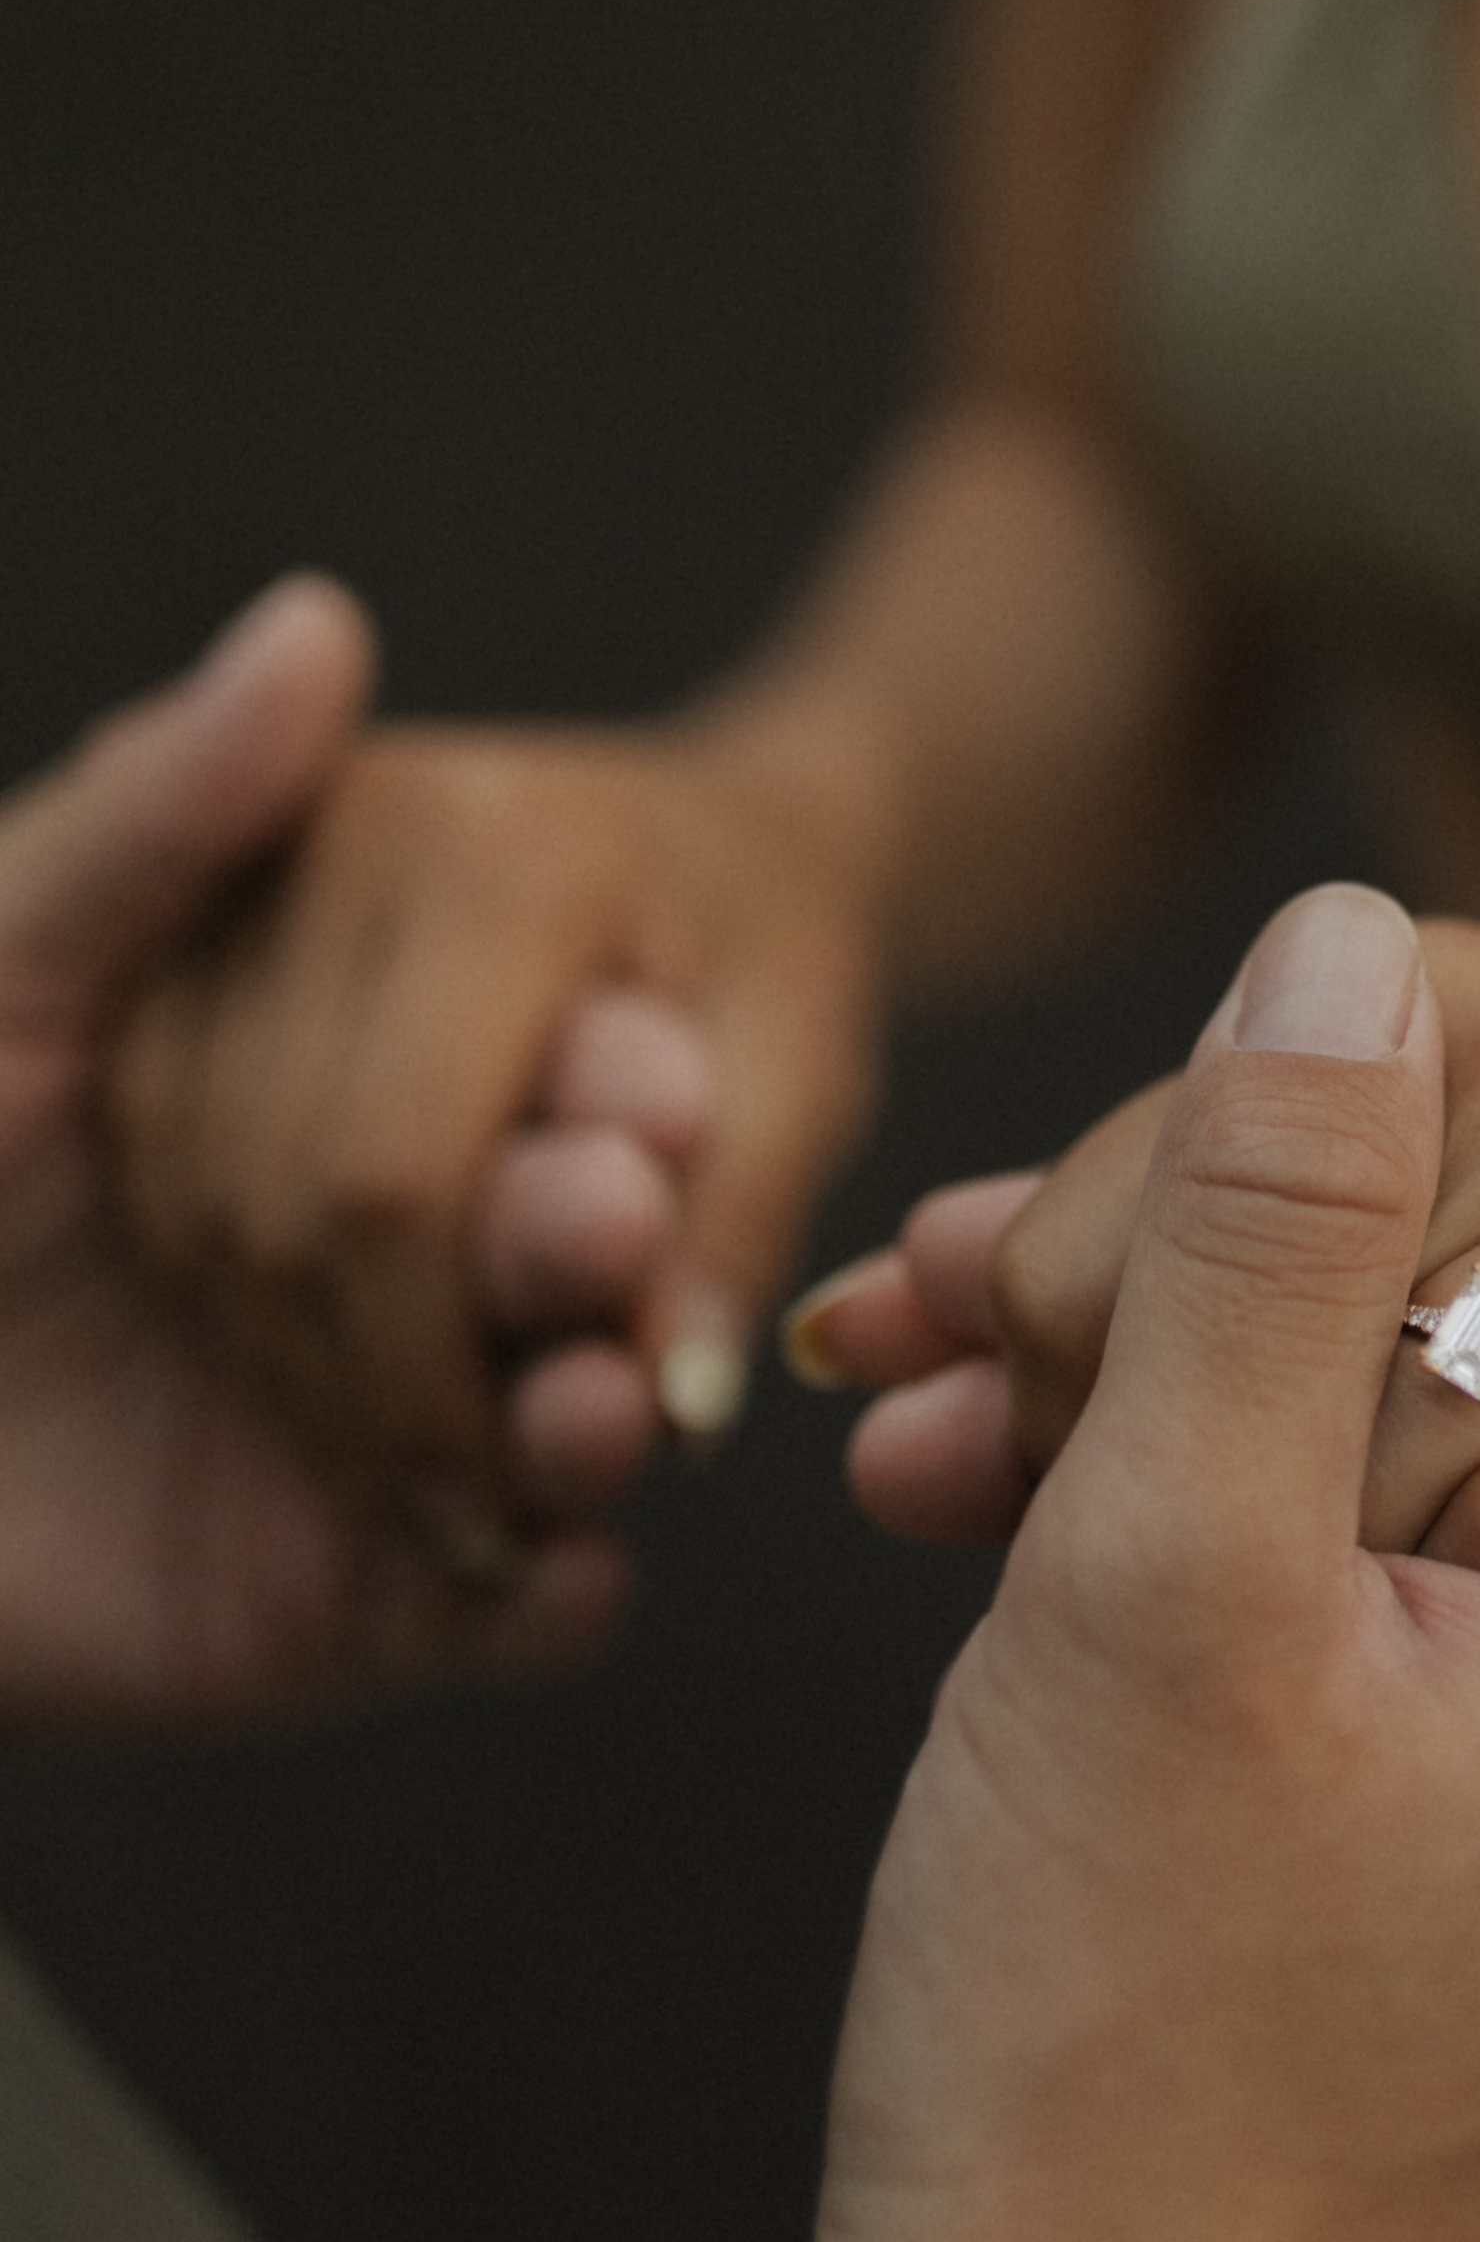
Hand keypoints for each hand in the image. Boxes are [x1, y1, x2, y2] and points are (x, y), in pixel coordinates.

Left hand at [0, 581, 631, 1725]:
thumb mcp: (16, 955)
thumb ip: (164, 813)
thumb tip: (315, 624)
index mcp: (392, 1058)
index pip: (544, 1066)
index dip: (604, 1083)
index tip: (654, 1068)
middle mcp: (425, 1239)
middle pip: (546, 1243)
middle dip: (574, 1240)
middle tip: (595, 1216)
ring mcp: (408, 1425)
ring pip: (561, 1423)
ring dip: (584, 1417)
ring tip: (593, 1416)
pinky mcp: (371, 1604)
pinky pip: (511, 1616)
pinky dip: (544, 1602)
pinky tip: (555, 1577)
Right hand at [110, 691, 883, 1496]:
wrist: (708, 842)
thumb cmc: (768, 956)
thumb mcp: (804, 1077)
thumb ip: (736, 1234)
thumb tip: (675, 1413)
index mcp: (503, 855)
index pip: (396, 1178)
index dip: (437, 1378)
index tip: (517, 1500)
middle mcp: (342, 836)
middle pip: (283, 1203)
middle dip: (374, 1389)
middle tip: (474, 1503)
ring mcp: (244, 875)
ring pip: (202, 1201)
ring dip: (305, 1359)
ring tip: (434, 1446)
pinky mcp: (180, 927)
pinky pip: (163, 1158)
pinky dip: (249, 1287)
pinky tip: (356, 1358)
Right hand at [741, 888, 1479, 2241]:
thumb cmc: (1097, 2036)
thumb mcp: (1159, 1565)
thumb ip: (1264, 1221)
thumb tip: (1351, 933)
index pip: (1455, 1272)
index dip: (1183, 1257)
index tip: (994, 1317)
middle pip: (1398, 1397)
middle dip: (1128, 1357)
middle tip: (905, 1365)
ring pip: (1345, 1532)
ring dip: (1117, 1480)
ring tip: (920, 1477)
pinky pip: (1348, 1684)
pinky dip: (1177, 1633)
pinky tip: (1014, 1617)